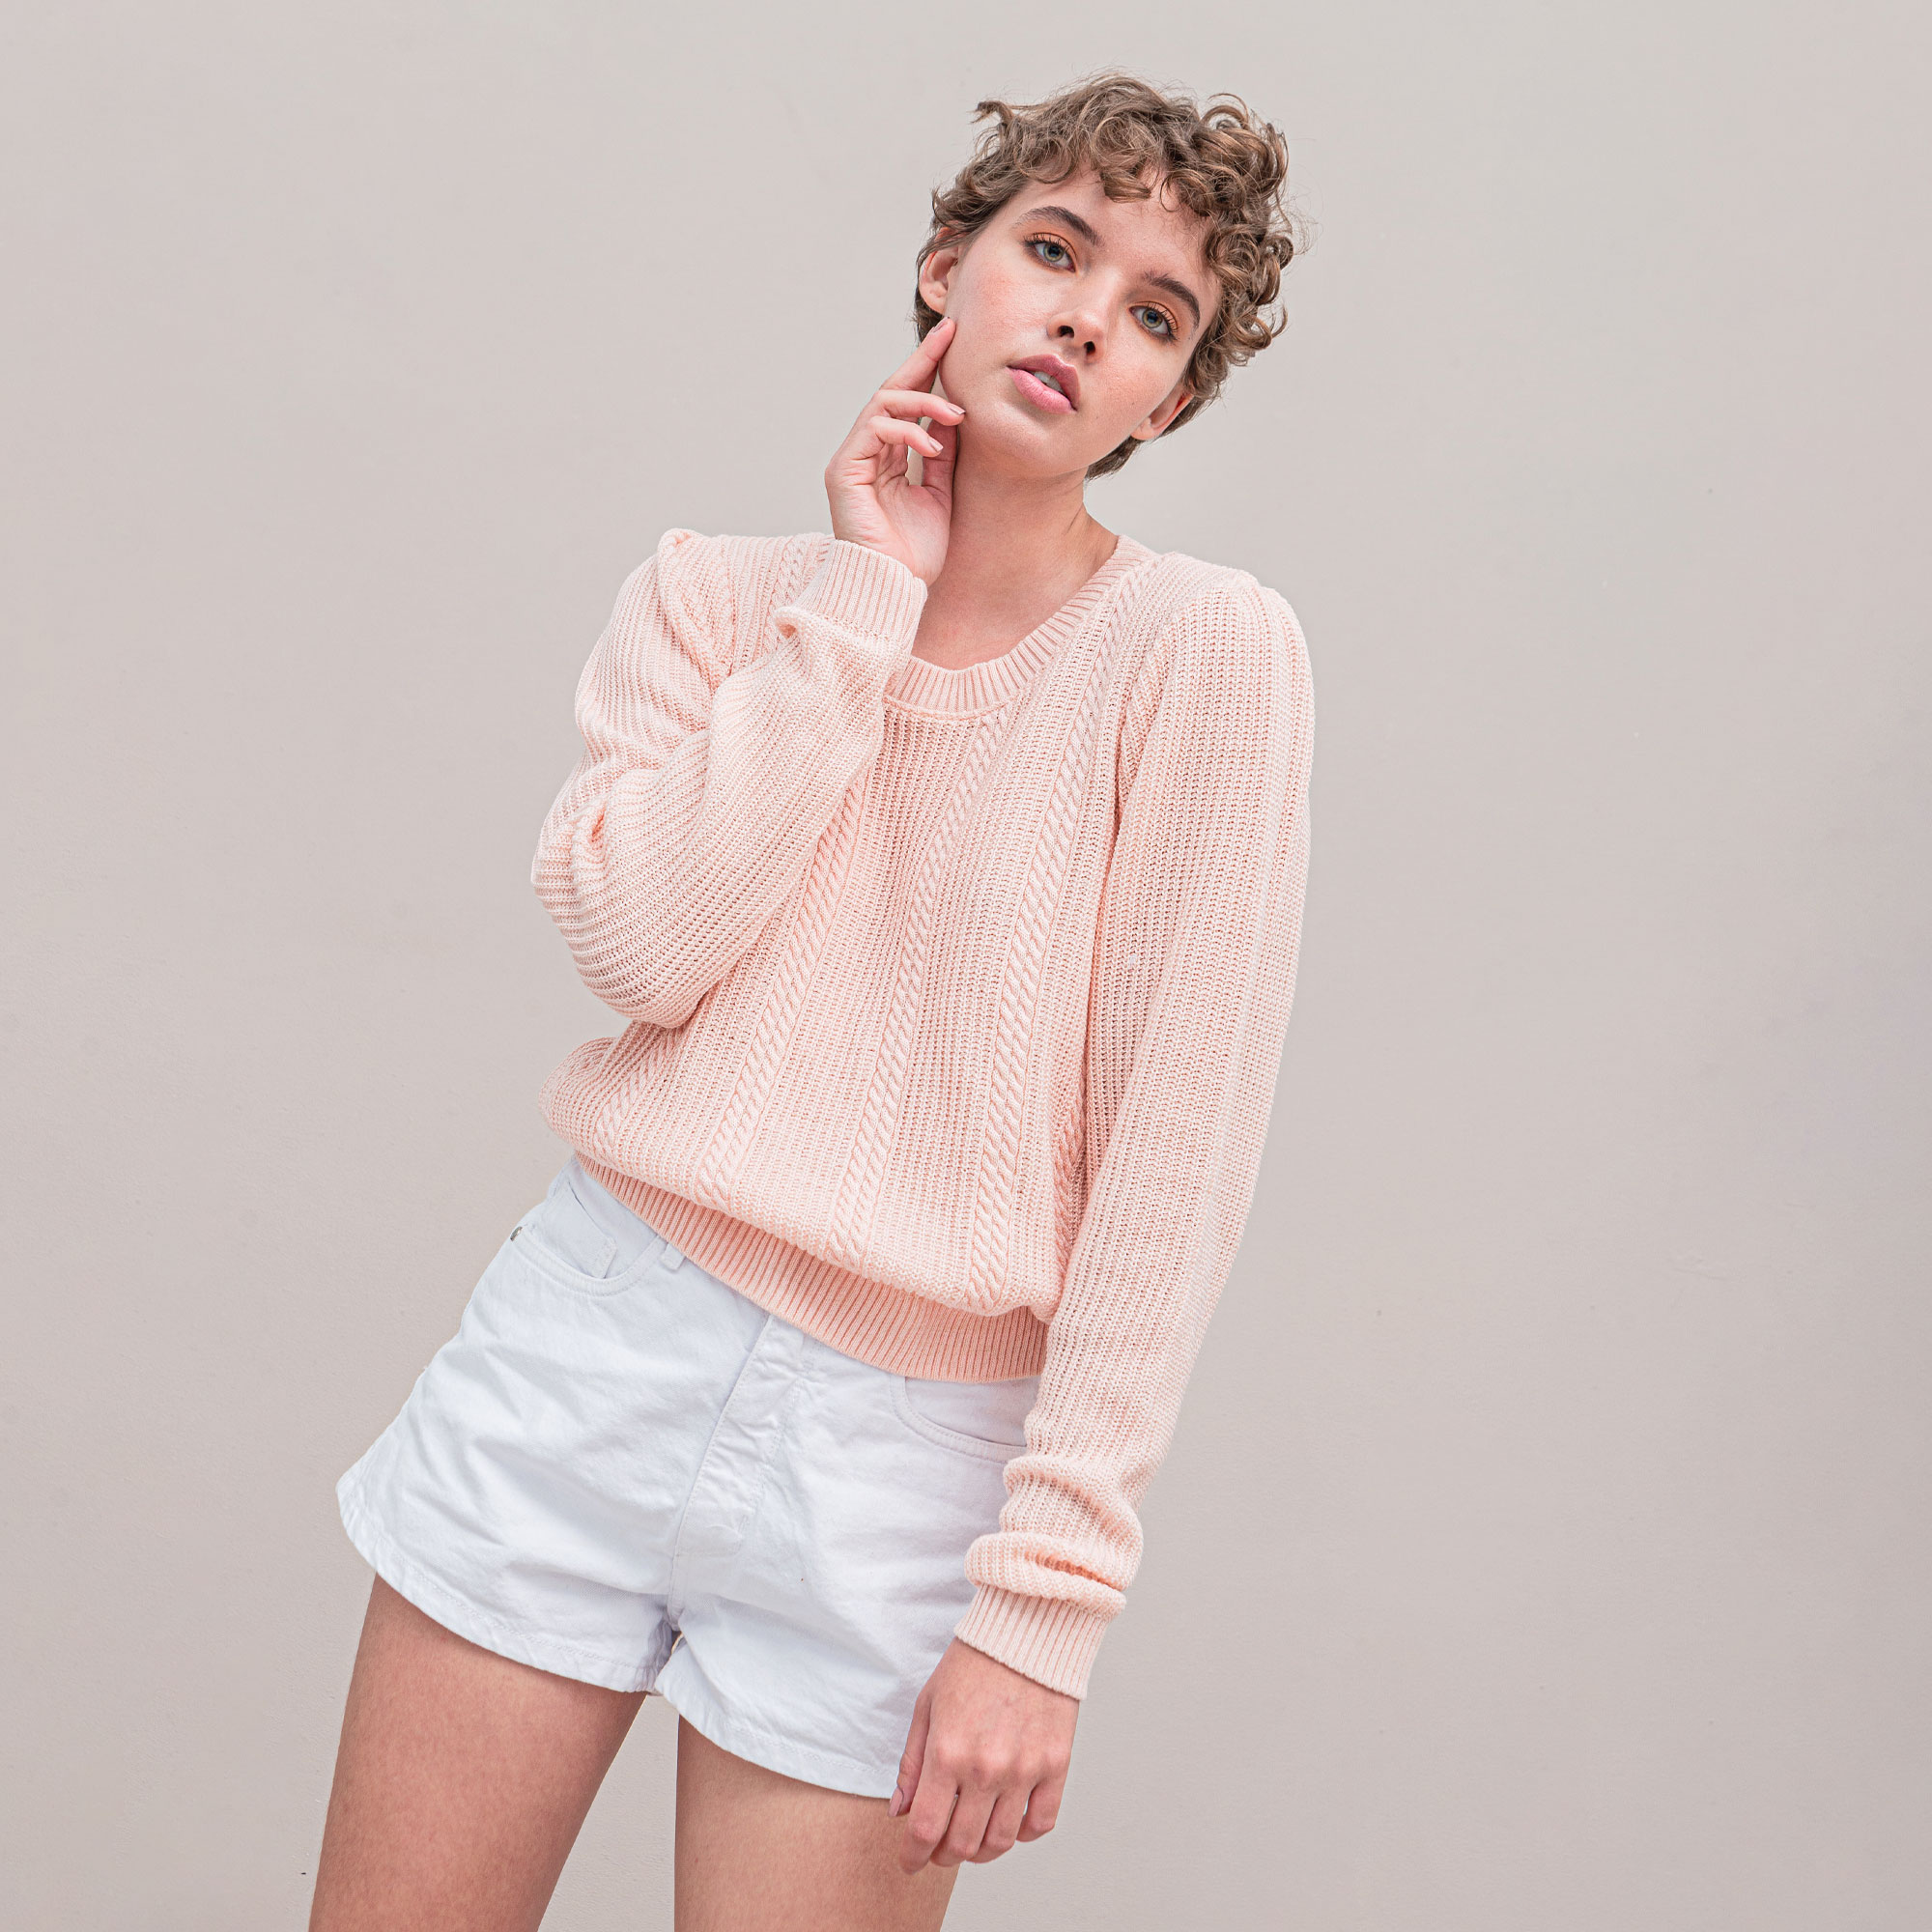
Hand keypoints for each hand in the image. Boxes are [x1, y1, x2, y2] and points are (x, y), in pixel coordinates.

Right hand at [823, 316, 964, 585]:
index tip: (954, 341)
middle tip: (950, 335)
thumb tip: (954, 418)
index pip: (906, 403)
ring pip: (882, 405)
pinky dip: (906, 431)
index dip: (927, 370)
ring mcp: (851, 460)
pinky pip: (874, 430)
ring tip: (955, 416)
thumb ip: (942, 456)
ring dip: (923, 403)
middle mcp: (865, 453)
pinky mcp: (843, 471)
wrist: (895, 589)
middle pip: (891, 392)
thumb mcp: (939, 495)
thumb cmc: (914, 555)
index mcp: (886, 457)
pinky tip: (933, 446)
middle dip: (921, 361)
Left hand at [888, 1637, 1077, 1870]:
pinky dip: (1023, 1834)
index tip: (909, 1861)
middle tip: (937, 1850)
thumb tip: (901, 1811)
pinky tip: (1009, 1821)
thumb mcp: (927, 1705)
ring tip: (971, 1839)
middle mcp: (986, 1769)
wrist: (1026, 1630)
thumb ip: (911, 1762)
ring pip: (1000, 1842)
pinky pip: (1040, 1823)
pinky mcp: (1055, 1764)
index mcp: (948, 1753)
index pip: (925, 1830)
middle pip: (961, 1845)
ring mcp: (1024, 1770)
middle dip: (942, 1856)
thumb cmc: (973, 1662)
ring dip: (980, 1852)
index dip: (912, 1856)